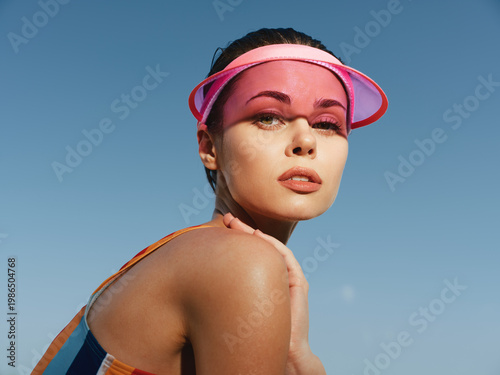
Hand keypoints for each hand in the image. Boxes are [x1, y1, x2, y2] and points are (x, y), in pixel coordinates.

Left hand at [223, 213, 324, 373]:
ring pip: (271, 248)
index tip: (218, 229)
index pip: (248, 255)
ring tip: (238, 223)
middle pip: (258, 247)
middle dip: (242, 232)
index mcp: (260, 281)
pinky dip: (273, 245)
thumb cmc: (255, 335)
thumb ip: (227, 292)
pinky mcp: (298, 283)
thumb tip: (196, 280)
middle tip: (226, 219)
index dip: (234, 241)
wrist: (282, 352)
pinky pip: (286, 257)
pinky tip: (259, 236)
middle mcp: (274, 276)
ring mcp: (288, 278)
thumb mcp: (237, 308)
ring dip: (255, 233)